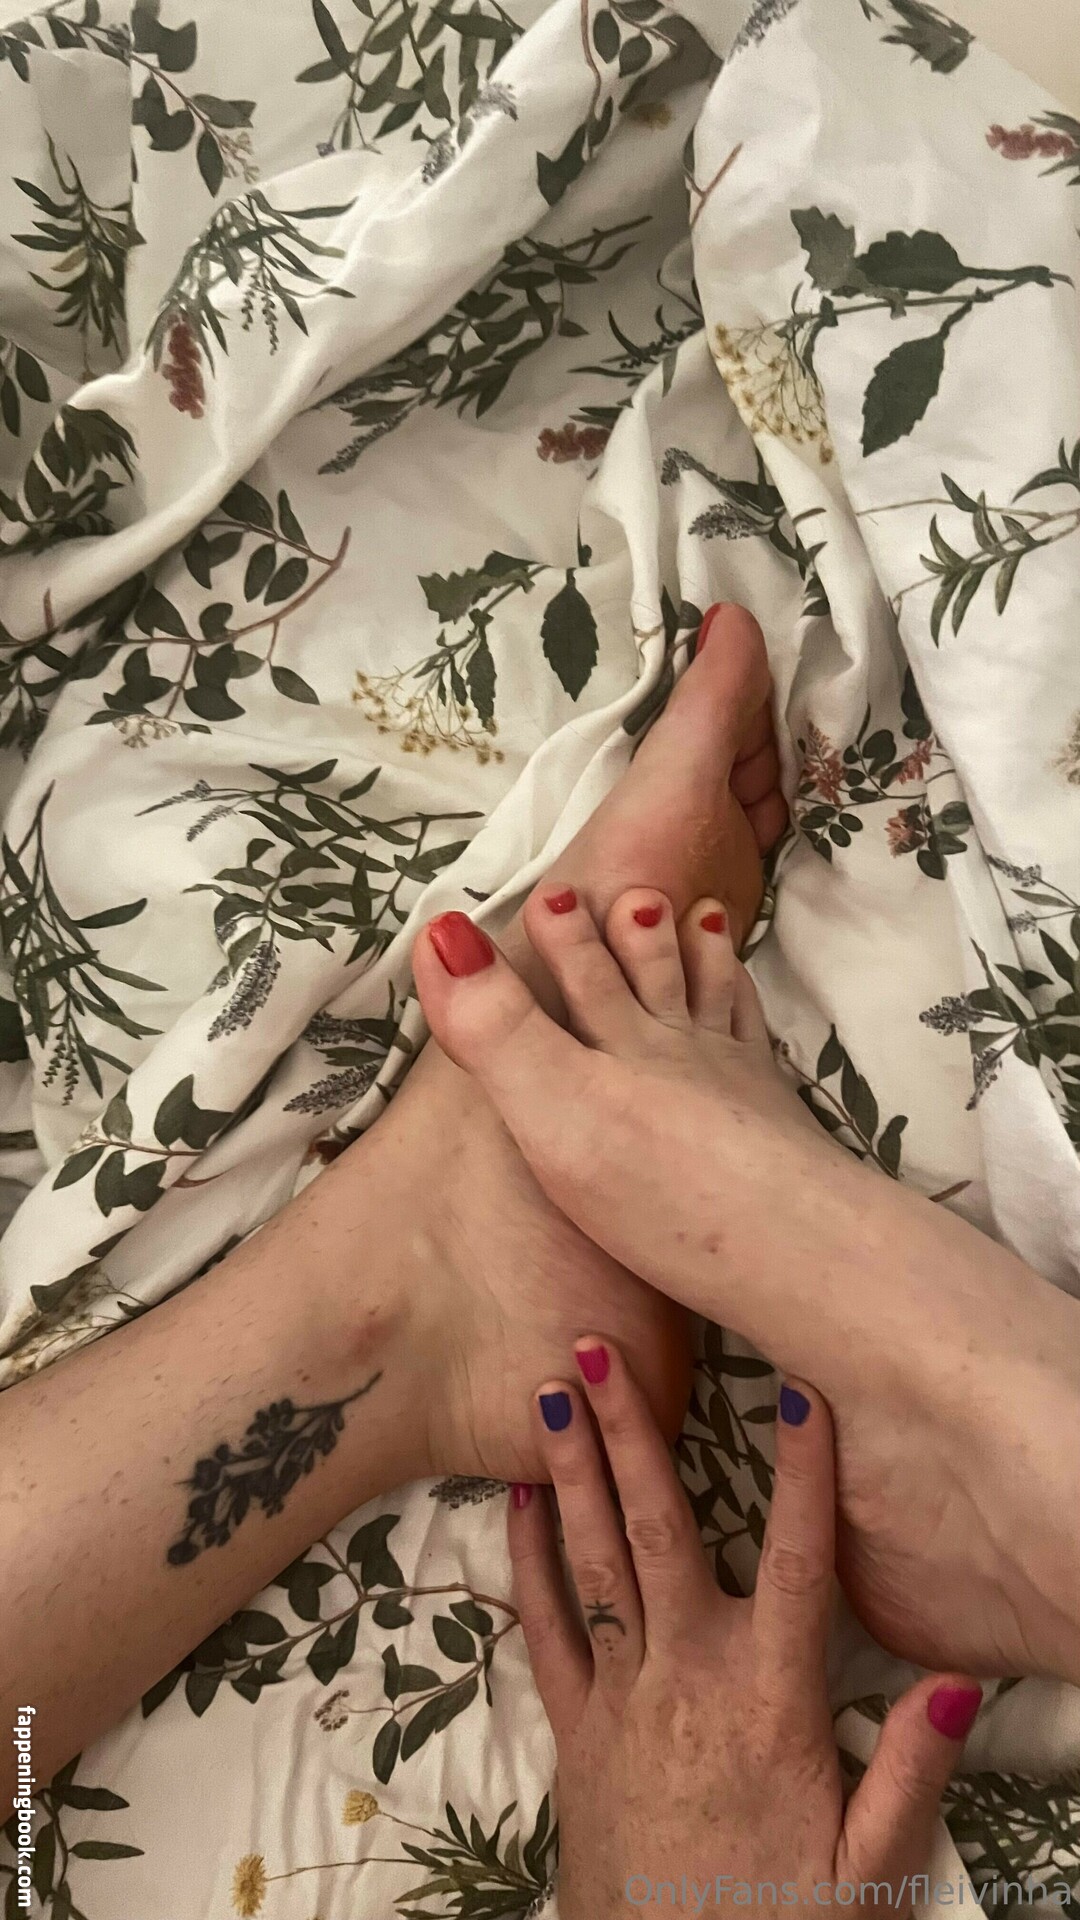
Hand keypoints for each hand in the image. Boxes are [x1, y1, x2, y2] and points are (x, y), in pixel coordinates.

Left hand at [509, 1344, 981, 1918]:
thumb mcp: (870, 1870)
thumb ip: (912, 1771)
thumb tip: (958, 1679)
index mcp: (770, 1697)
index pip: (798, 1563)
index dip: (802, 1473)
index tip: (801, 1389)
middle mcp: (686, 1675)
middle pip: (659, 1528)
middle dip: (630, 1429)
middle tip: (598, 1344)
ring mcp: (620, 1696)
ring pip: (593, 1559)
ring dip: (571, 1468)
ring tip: (549, 1389)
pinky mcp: (574, 1727)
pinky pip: (542, 1626)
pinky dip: (526, 1557)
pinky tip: (516, 1498)